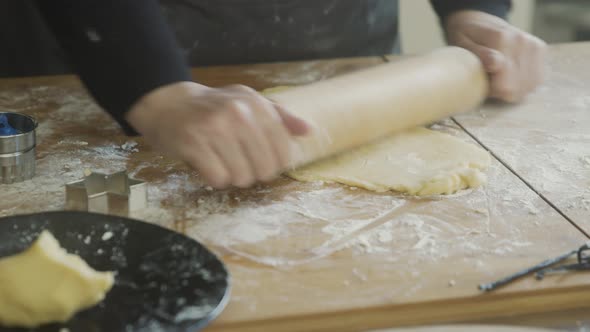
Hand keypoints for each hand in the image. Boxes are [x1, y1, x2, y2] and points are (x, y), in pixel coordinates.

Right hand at [126, 82, 308, 188]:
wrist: (168, 104)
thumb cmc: (214, 107)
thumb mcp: (249, 102)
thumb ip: (281, 117)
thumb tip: (309, 131)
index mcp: (256, 105)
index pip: (284, 152)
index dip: (276, 164)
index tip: (264, 161)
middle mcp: (238, 114)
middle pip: (265, 169)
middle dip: (254, 172)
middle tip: (240, 162)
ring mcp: (214, 128)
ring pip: (242, 177)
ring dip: (233, 176)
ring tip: (223, 161)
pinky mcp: (193, 143)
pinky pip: (217, 178)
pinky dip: (214, 177)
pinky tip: (208, 164)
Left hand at [444, 10, 546, 101]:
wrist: (482, 22)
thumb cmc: (467, 38)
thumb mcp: (462, 45)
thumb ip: (479, 55)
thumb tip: (496, 64)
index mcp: (501, 39)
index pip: (504, 85)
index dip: (490, 91)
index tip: (481, 83)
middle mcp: (522, 41)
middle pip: (516, 88)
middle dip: (500, 91)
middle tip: (488, 80)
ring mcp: (534, 45)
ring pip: (528, 87)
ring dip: (512, 89)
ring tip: (499, 78)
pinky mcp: (540, 49)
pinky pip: (536, 80)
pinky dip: (523, 84)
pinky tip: (511, 77)